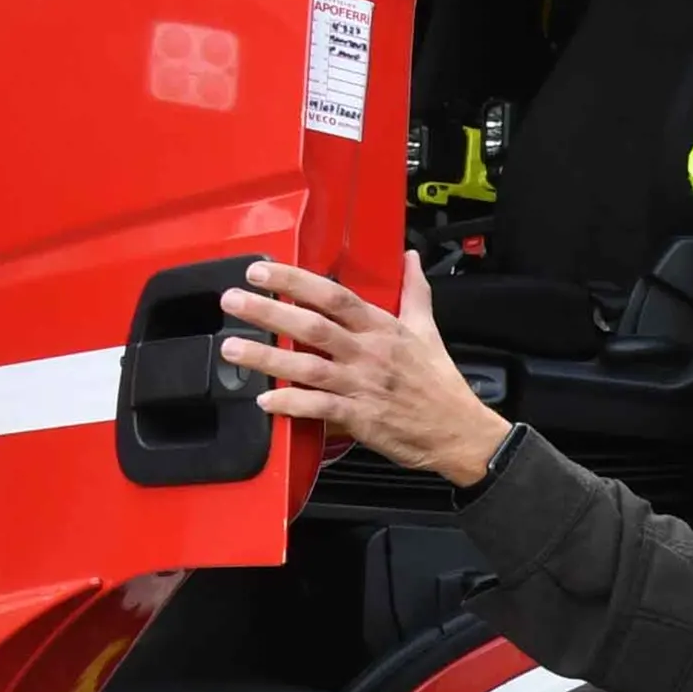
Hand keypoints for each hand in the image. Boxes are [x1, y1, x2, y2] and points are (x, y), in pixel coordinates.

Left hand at [225, 253, 513, 485]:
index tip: (262, 272)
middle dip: (269, 312)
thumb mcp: (429, 331)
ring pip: (308, 368)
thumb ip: (414, 292)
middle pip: (313, 327)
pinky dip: (292, 404)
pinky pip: (320, 409)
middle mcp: (369, 354)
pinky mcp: (361, 418)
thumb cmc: (441, 383)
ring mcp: (363, 386)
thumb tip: (410, 258)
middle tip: (232, 300)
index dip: (296, 281)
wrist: (460, 433)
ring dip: (267, 357)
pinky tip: (266, 398)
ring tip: (231, 348)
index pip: (335, 296)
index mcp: (383, 329)